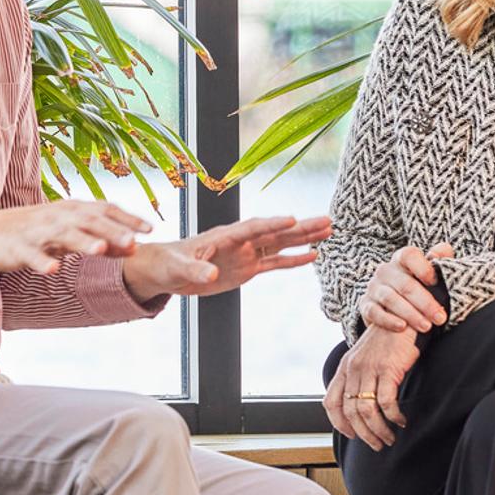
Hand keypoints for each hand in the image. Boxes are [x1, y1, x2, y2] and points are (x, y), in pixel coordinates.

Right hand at [0, 200, 151, 290]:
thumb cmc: (38, 231)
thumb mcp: (72, 233)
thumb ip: (103, 239)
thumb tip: (136, 246)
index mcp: (73, 210)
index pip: (105, 210)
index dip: (128, 219)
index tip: (151, 229)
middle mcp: (58, 217)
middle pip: (89, 222)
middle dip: (111, 231)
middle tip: (133, 242)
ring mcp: (38, 232)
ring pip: (63, 236)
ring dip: (82, 242)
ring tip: (100, 251)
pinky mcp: (18, 248)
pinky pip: (32, 256)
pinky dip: (42, 262)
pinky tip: (53, 270)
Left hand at [122, 216, 331, 299]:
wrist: (165, 270)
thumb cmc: (168, 264)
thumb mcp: (178, 269)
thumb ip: (195, 271)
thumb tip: (211, 276)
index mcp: (223, 236)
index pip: (252, 227)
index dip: (271, 224)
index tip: (292, 219)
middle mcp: (240, 241)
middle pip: (274, 231)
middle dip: (300, 227)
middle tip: (327, 220)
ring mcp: (246, 253)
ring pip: (280, 243)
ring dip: (303, 238)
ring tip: (329, 231)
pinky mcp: (247, 268)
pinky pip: (275, 263)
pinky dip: (293, 260)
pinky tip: (313, 256)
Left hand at [322, 326, 419, 451]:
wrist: (401, 317)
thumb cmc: (385, 342)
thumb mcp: (364, 359)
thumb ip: (358, 378)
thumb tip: (358, 407)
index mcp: (344, 368)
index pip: (331, 402)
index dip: (338, 423)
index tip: (351, 435)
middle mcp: (353, 369)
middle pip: (350, 411)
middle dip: (363, 433)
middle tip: (376, 444)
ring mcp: (369, 369)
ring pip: (367, 410)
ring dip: (378, 430)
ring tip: (389, 438)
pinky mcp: (388, 369)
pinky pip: (387, 402)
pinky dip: (393, 416)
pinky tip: (400, 421)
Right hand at [359, 243, 453, 333]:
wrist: (394, 308)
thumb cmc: (417, 287)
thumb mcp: (429, 273)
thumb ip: (439, 261)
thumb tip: (445, 249)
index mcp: (401, 260)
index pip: (409, 255)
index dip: (423, 267)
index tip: (435, 282)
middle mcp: (385, 271)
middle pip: (405, 284)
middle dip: (425, 302)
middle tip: (440, 317)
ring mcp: (374, 288)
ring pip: (391, 299)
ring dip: (410, 314)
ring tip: (426, 326)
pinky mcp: (366, 306)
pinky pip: (374, 312)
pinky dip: (388, 320)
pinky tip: (402, 327)